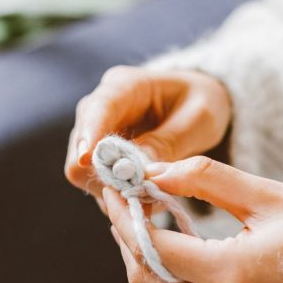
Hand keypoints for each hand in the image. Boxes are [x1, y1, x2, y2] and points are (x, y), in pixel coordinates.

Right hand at [64, 66, 231, 191]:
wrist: (197, 107)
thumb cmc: (201, 103)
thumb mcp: (199, 118)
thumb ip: (169, 141)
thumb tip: (138, 170)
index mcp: (125, 86)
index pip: (98, 108)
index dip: (90, 133)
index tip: (87, 158)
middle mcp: (101, 108)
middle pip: (81, 145)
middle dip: (107, 174)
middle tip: (144, 193)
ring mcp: (95, 134)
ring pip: (83, 170)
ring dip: (114, 189)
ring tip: (154, 196)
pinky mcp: (99, 158)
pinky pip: (96, 183)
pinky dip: (119, 195)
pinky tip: (147, 197)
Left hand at [103, 157, 282, 282]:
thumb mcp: (273, 197)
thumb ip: (210, 180)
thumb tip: (156, 172)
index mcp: (238, 273)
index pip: (154, 247)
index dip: (126, 215)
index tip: (116, 186)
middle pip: (147, 282)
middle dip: (125, 240)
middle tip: (121, 203)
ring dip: (144, 261)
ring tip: (143, 220)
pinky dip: (169, 280)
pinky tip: (173, 248)